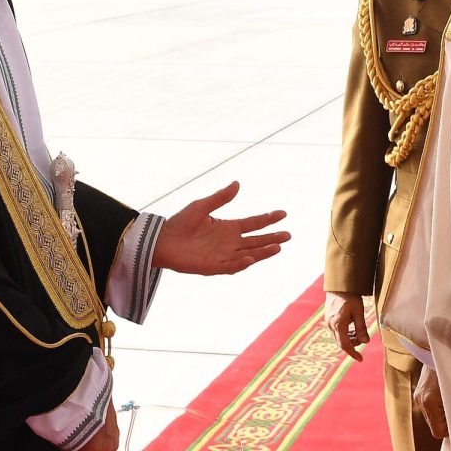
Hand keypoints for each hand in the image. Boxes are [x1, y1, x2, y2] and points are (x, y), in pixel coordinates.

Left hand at [154, 182, 289, 274]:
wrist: (162, 241)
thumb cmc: (180, 223)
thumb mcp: (201, 206)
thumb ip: (220, 197)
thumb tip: (237, 183)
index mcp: (228, 227)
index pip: (253, 223)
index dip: (268, 219)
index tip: (283, 214)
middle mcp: (229, 242)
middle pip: (256, 240)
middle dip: (272, 238)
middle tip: (288, 235)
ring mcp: (223, 255)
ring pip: (248, 254)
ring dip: (262, 252)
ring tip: (277, 247)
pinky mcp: (213, 267)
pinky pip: (230, 266)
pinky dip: (241, 263)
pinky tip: (250, 258)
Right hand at [323, 293, 368, 360]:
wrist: (339, 284)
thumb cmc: (350, 296)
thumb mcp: (359, 312)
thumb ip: (361, 328)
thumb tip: (366, 342)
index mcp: (338, 324)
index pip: (345, 345)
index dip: (353, 353)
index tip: (360, 359)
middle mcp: (331, 324)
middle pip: (341, 342)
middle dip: (353, 345)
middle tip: (362, 342)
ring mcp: (329, 321)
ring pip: (339, 337)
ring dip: (350, 338)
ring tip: (359, 333)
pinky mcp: (329, 318)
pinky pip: (337, 331)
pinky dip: (345, 333)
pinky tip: (353, 328)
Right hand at [414, 364, 447, 439]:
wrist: (439, 350)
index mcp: (429, 401)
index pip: (438, 432)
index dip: (450, 431)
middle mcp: (421, 400)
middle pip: (434, 426)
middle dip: (446, 422)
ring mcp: (418, 396)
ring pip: (431, 418)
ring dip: (442, 415)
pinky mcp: (418, 393)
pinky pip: (429, 409)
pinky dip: (437, 407)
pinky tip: (445, 397)